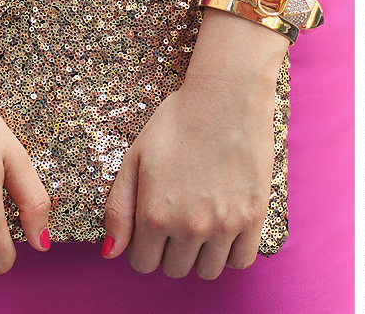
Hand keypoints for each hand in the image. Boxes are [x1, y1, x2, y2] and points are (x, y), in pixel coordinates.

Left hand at [102, 9, 284, 278]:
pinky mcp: (254, 215)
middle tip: (179, 219)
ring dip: (201, 254)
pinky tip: (227, 230)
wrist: (226, 95)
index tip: (155, 226)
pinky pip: (242, 260)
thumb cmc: (178, 120)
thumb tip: (111, 253)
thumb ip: (118, 209)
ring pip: (208, 270)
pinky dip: (232, 252)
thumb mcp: (135, 158)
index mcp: (155, 214)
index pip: (143, 263)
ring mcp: (225, 223)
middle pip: (175, 269)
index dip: (145, 246)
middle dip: (171, 250)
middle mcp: (189, 226)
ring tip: (203, 225)